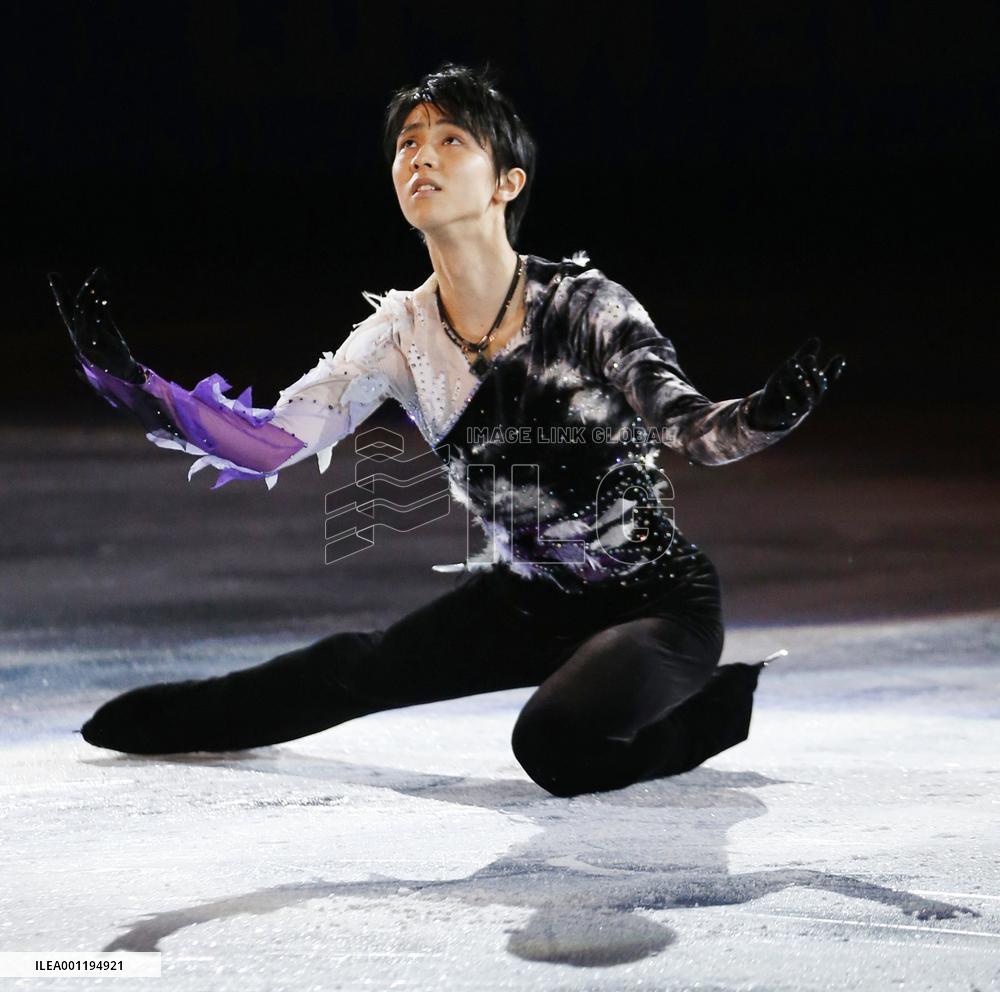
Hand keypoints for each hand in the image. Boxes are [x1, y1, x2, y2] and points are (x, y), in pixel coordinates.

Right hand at [48, 267, 145, 383]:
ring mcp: (85, 338)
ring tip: (103, 281)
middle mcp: (77, 333)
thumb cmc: (112, 348)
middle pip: (78, 304)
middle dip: (89, 286)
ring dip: (96, 293)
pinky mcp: (97, 342)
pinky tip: (105, 297)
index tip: (52, 275)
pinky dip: (99, 307)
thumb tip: (98, 291)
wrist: (122, 369)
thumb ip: (100, 310)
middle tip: (99, 272)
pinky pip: (96, 320)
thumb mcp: (105, 326)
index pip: (65, 307)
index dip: (60, 291)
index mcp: (77, 329)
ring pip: (86, 310)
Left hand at [746, 337, 845, 430]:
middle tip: (808, 357)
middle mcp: (812, 398)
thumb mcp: (792, 369)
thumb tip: (816, 339)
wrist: (769, 410)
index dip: (834, 369)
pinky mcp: (788, 415)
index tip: (839, 357)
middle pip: (817, 385)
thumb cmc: (784, 387)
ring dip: (799, 379)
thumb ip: (803, 356)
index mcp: (815, 388)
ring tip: (791, 364)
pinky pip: (791, 407)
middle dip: (813, 371)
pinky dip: (788, 395)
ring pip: (806, 395)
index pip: (827, 378)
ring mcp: (802, 408)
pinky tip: (782, 383)